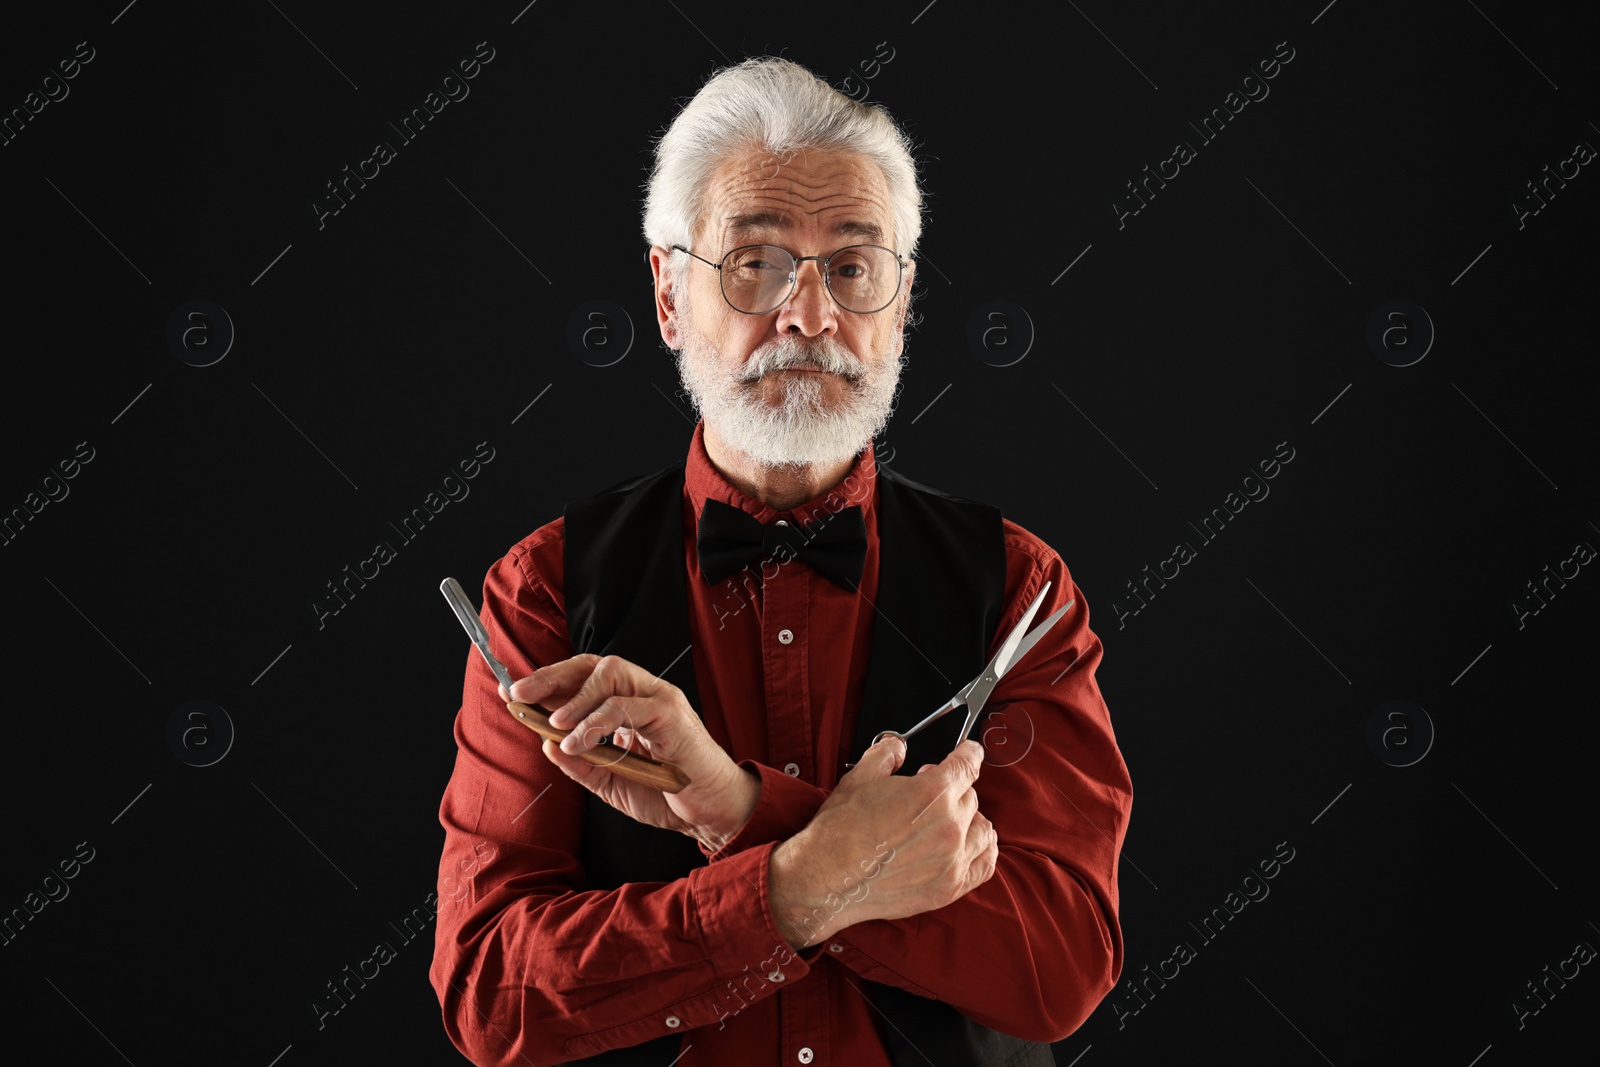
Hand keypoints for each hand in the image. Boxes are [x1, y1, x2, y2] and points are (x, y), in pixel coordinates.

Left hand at [503, 654, 758, 850]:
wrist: (713, 812)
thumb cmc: (670, 794)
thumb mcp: (611, 783)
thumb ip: (582, 764)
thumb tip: (547, 744)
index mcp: (628, 706)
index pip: (583, 679)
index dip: (547, 682)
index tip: (512, 692)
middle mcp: (643, 694)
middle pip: (593, 665)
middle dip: (551, 676)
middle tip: (520, 693)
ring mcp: (659, 700)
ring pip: (611, 675)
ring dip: (574, 698)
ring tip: (554, 724)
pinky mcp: (672, 716)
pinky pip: (628, 707)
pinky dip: (597, 722)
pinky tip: (578, 742)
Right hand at [768, 737, 995, 948]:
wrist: (827, 879)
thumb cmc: (839, 832)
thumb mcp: (859, 777)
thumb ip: (886, 754)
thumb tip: (898, 747)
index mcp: (932, 793)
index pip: (968, 764)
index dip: (968, 753)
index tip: (968, 751)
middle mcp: (949, 826)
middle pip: (971, 797)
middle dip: (953, 790)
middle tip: (929, 794)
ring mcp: (953, 860)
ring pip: (982, 829)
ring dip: (969, 819)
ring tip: (950, 820)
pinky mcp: (949, 887)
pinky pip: (985, 864)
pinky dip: (982, 850)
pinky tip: (969, 845)